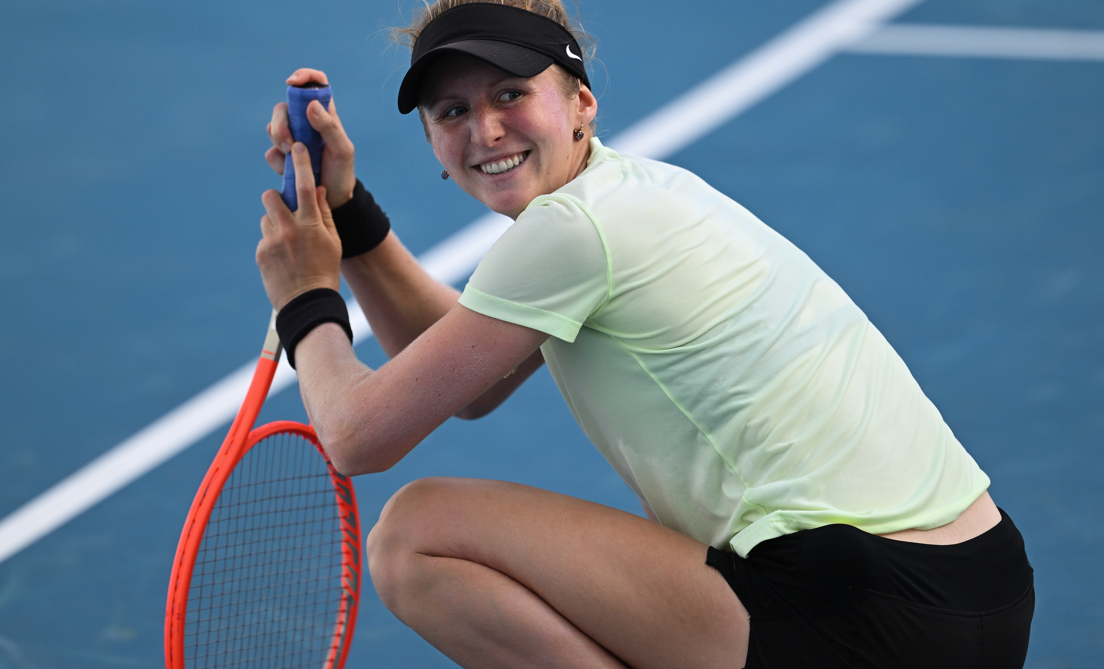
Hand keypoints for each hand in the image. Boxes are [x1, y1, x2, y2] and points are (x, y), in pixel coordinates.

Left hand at [257, 142, 342, 310]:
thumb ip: (324, 214)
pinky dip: (272, 244)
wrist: (307, 302)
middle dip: (276, 198)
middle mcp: (289, 229)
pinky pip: (265, 238)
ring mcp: (273, 241)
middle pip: (271, 196)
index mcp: (311, 224)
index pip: (304, 186)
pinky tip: (283, 259)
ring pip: (267, 218)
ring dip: (275, 223)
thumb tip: (317, 190)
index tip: (298, 147)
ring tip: (287, 243)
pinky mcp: (261, 253)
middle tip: (284, 208)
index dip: (300, 164)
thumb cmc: (325, 271)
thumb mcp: (333, 241)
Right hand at [265, 68, 356, 208]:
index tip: (292, 83)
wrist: (334, 199)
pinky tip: (291, 170)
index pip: (315, 84)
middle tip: (289, 143)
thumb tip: (310, 105)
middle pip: (284, 108)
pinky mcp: (282, 157)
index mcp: (324, 115)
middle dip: (281, 122)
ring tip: (293, 158)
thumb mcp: (342, 149)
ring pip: (272, 128)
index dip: (303, 77)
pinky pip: (271, 152)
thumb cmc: (342, 171)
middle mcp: (305, 123)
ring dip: (278, 141)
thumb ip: (330, 127)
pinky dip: (278, 161)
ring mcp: (292, 139)